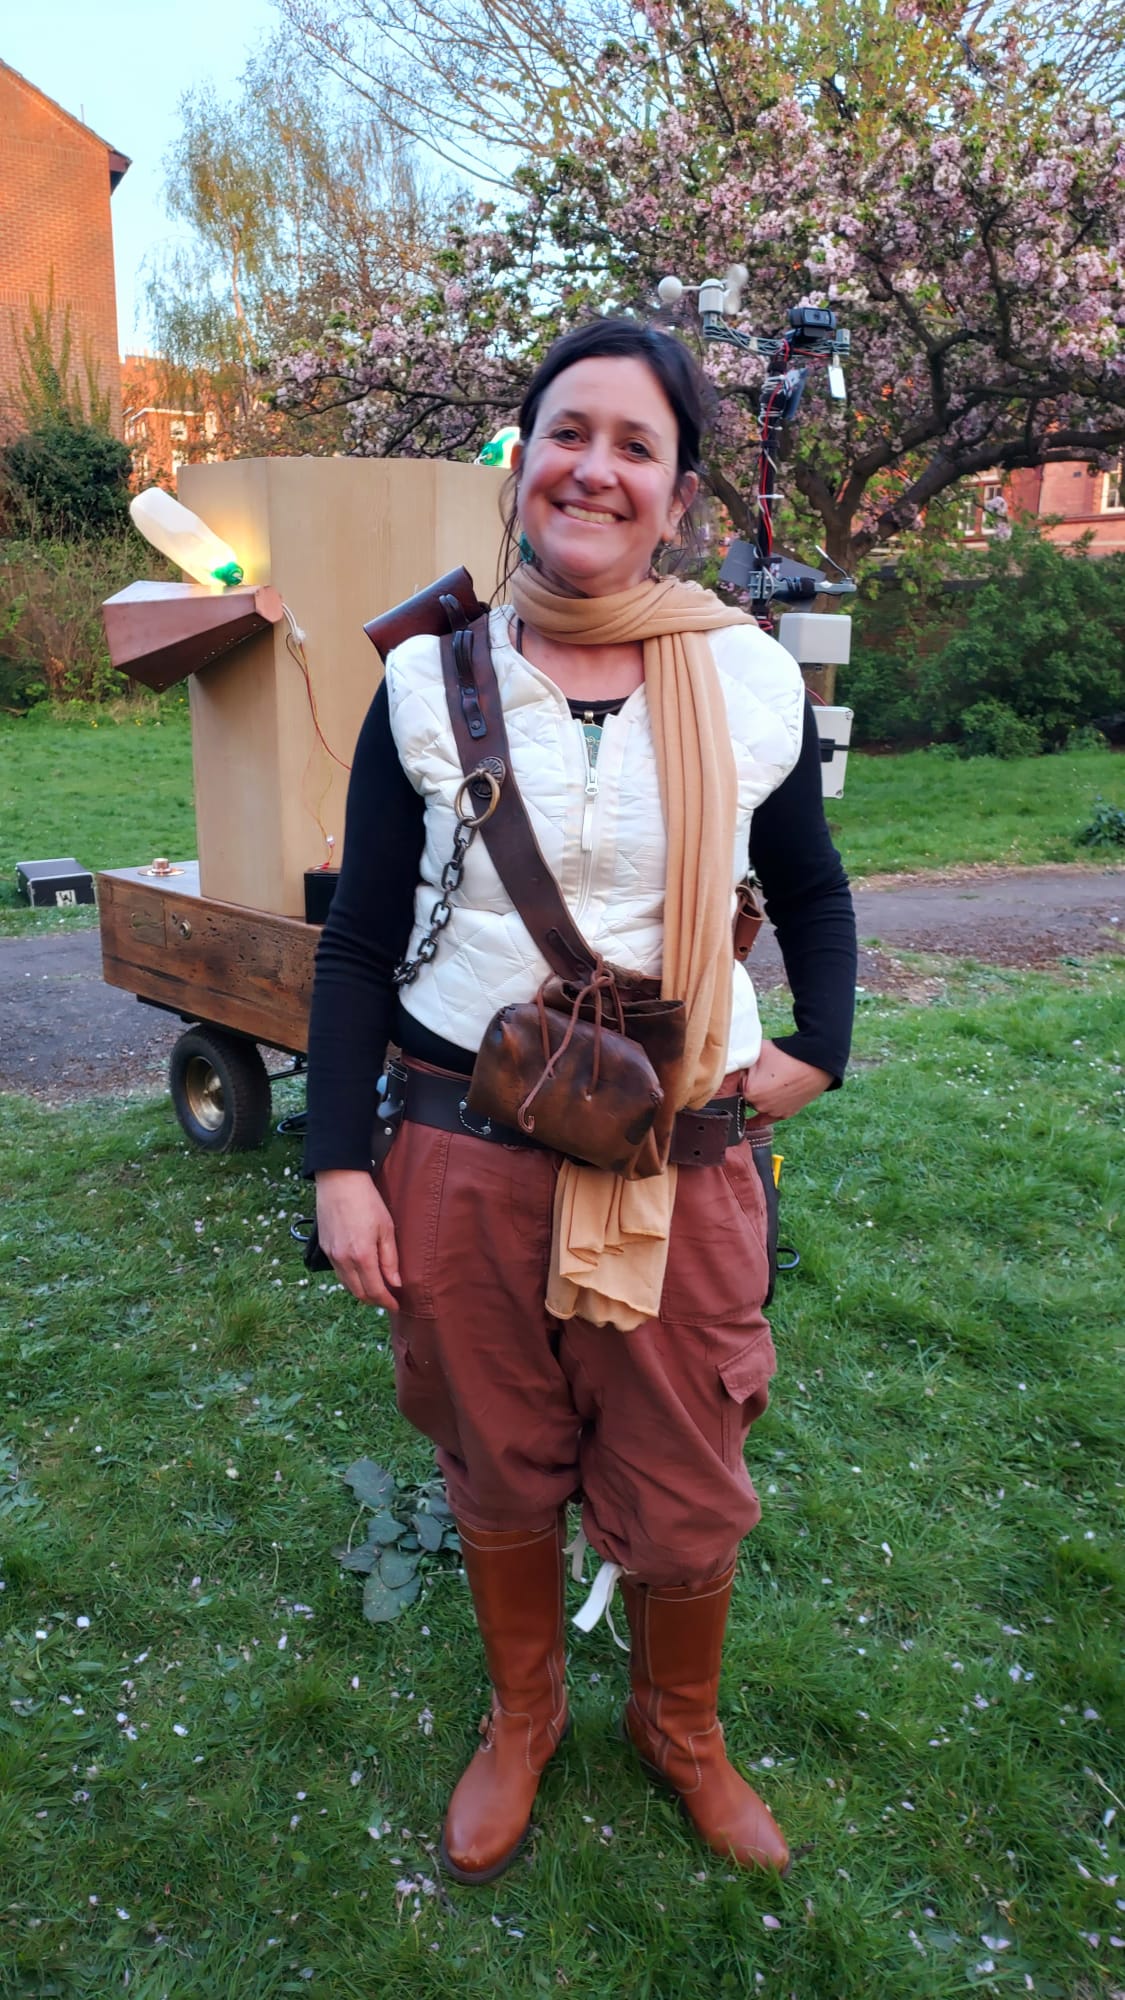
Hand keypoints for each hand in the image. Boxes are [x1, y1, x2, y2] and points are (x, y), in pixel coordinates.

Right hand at [315, 1170, 400, 1309]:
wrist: (339, 1181)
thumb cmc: (367, 1201)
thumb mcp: (386, 1228)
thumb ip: (390, 1259)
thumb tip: (395, 1284)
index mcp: (362, 1256)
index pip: (375, 1291)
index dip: (386, 1302)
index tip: (396, 1305)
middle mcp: (343, 1260)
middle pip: (359, 1293)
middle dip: (374, 1300)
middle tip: (388, 1299)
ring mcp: (331, 1255)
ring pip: (347, 1284)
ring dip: (361, 1291)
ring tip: (376, 1288)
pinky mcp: (324, 1248)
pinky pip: (338, 1272)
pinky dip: (350, 1279)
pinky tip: (360, 1273)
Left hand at [742, 1040, 832, 1120]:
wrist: (815, 1062)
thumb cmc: (785, 1054)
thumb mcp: (756, 1052)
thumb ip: (738, 1061)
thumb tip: (725, 1068)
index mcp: (749, 1091)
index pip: (734, 1084)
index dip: (740, 1075)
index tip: (747, 1069)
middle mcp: (760, 1106)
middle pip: (744, 1095)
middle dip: (748, 1085)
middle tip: (761, 1072)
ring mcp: (773, 1112)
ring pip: (756, 1104)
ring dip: (757, 1097)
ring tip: (768, 1083)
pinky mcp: (785, 1114)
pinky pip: (766, 1120)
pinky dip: (757, 1120)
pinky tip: (748, 1125)